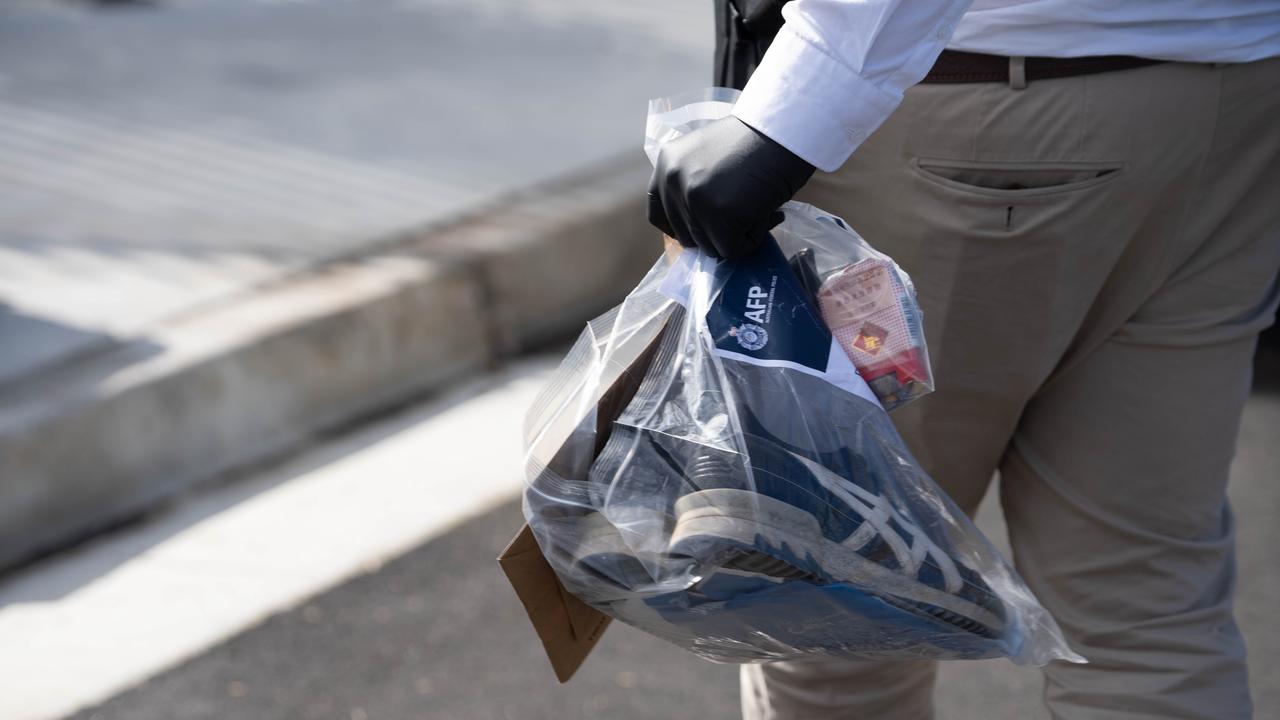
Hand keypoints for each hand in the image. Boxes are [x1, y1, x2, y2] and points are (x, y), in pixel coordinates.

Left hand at [647, 116, 814, 258]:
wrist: (788, 127)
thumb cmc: (759, 141)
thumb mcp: (709, 158)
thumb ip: (695, 186)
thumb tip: (699, 230)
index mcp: (667, 163)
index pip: (658, 215)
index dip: (684, 227)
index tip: (706, 227)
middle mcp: (672, 180)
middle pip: (686, 237)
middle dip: (717, 233)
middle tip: (745, 212)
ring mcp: (693, 198)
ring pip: (710, 247)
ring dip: (737, 236)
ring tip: (758, 206)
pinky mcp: (718, 214)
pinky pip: (732, 250)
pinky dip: (753, 240)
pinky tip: (767, 213)